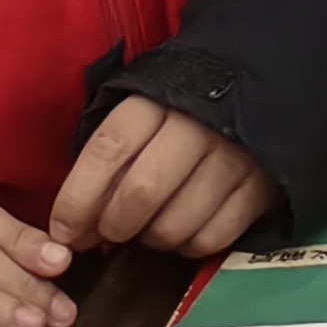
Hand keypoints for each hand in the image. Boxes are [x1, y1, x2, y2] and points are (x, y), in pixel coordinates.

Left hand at [48, 98, 280, 258]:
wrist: (259, 81)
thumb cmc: (180, 108)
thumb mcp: (140, 112)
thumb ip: (109, 158)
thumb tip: (74, 224)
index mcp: (156, 102)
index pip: (107, 152)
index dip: (77, 200)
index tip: (65, 231)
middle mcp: (196, 126)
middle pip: (141, 193)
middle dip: (114, 226)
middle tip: (109, 234)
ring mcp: (234, 156)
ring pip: (176, 223)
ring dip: (152, 239)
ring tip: (150, 228)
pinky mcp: (261, 187)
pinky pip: (214, 237)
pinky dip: (191, 245)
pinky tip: (186, 230)